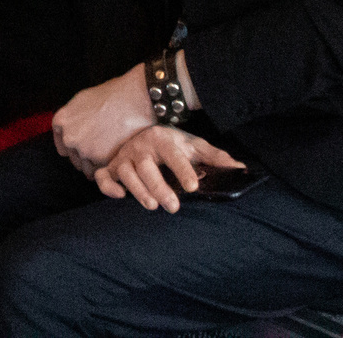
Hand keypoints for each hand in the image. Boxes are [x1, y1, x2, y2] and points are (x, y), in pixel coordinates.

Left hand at [51, 64, 157, 176]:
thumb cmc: (113, 96)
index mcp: (62, 121)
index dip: (75, 148)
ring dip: (96, 165)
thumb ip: (73, 118)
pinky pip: (101, 171)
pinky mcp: (101, 160)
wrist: (135, 100)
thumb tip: (71, 129)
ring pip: (86, 168)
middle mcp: (69, 137)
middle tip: (102, 148)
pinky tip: (117, 156)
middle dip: (86, 156)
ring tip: (110, 153)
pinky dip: (108, 168)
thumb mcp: (83, 100)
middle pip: (74, 158)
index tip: (84, 149)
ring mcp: (84, 150)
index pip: (62, 145)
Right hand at [92, 126, 244, 211]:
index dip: (182, 169)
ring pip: (126, 173)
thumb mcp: (194, 146)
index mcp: (162, 139)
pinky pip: (102, 176)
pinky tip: (119, 196)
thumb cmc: (174, 145)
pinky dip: (107, 186)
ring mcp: (124, 157)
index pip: (173, 154)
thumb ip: (215, 157)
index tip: (193, 185)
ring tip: (152, 205)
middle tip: (174, 206)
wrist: (147, 135)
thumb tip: (240, 168)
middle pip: (146, 167)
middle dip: (159, 187)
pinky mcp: (111, 167)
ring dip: (137, 189)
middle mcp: (140, 147)